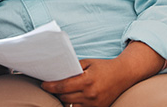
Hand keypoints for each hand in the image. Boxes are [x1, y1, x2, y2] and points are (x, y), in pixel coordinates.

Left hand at [40, 42, 164, 106]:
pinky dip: (73, 105)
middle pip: (65, 97)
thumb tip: (58, 73)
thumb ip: (73, 68)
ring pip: (71, 105)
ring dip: (64, 100)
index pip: (62, 87)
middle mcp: (90, 94)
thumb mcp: (88, 63)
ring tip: (61, 93)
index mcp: (87, 81)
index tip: (43, 84)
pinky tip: (71, 98)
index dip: (50, 86)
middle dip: (56, 93)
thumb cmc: (103, 67)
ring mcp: (94, 104)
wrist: (123, 75)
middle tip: (50, 87)